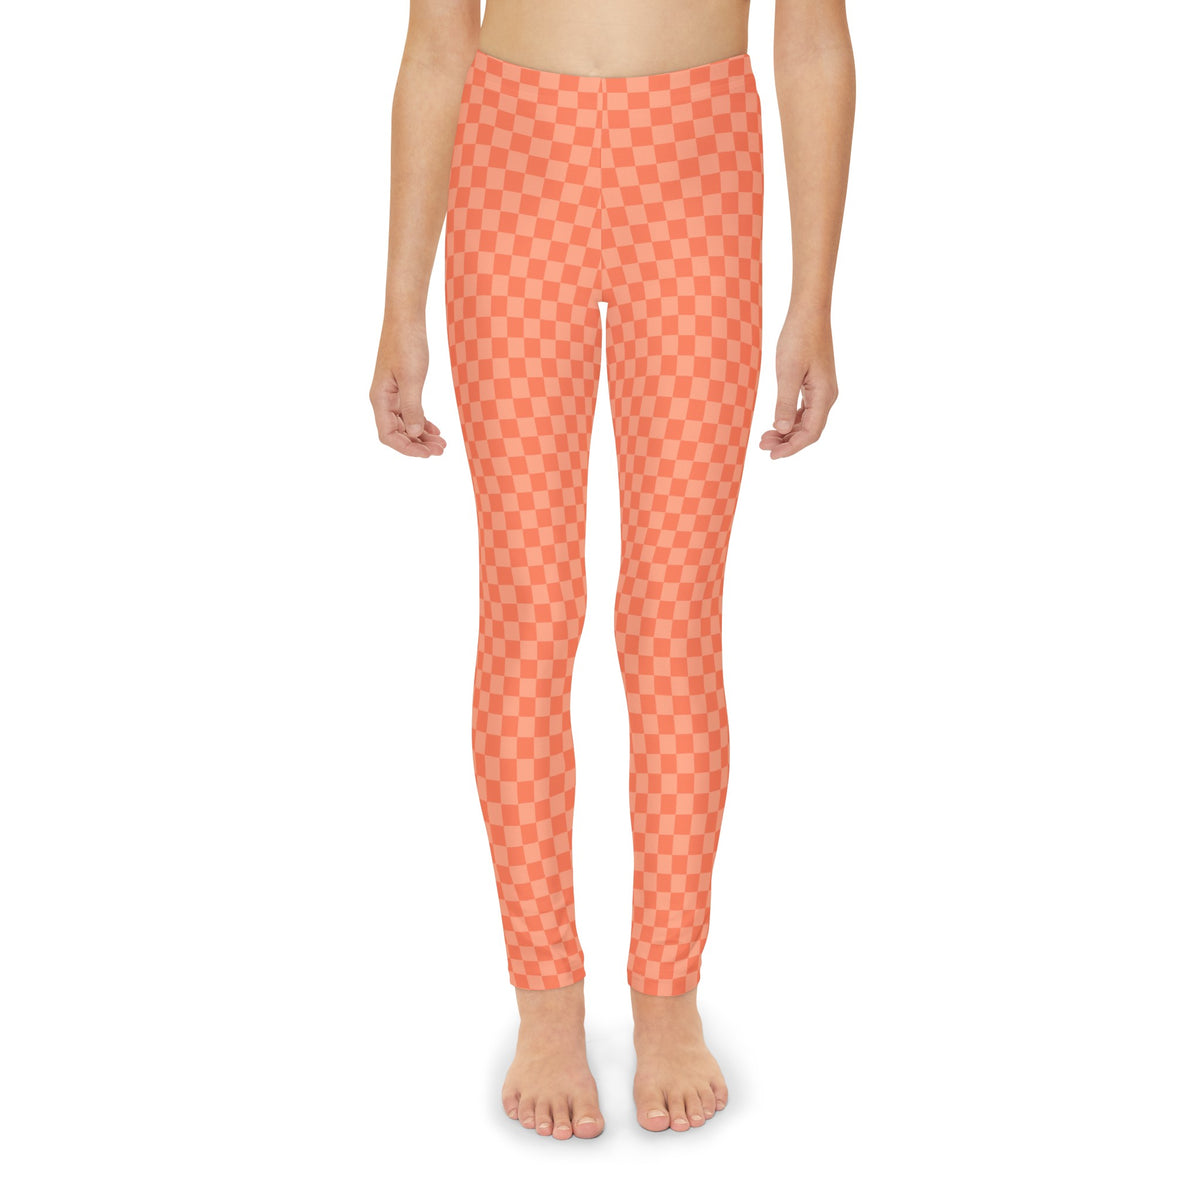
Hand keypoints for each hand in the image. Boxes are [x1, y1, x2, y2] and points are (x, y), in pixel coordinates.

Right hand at [369, 318, 446, 457]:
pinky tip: (435, 430)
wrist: (406, 318)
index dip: (407, 448)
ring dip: (422, 436)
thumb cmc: (407, 344)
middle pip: (397, 433)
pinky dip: (422, 423)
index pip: (388, 435)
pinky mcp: (401, 387)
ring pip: (405, 424)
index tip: (427, 454)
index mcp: (380, 399)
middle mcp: (382, 399)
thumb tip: (415, 434)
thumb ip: (412, 407)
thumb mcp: (412, 378)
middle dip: (418, 445)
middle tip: (441, 450)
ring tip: (442, 444)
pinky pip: (409, 413)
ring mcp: (391, 394)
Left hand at [759, 309, 837, 458]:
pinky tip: (777, 423)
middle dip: (787, 442)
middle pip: (809, 431)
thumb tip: (783, 429)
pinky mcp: (815, 384)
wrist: (809, 312)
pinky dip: (791, 420)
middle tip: (762, 446)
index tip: (772, 455)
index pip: (810, 433)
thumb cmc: (799, 337)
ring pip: (806, 422)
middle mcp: (827, 396)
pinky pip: (805, 410)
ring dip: (787, 432)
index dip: (792, 448)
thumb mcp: (788, 371)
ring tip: (765, 437)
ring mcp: (822, 391)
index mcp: (824, 396)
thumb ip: (785, 402)